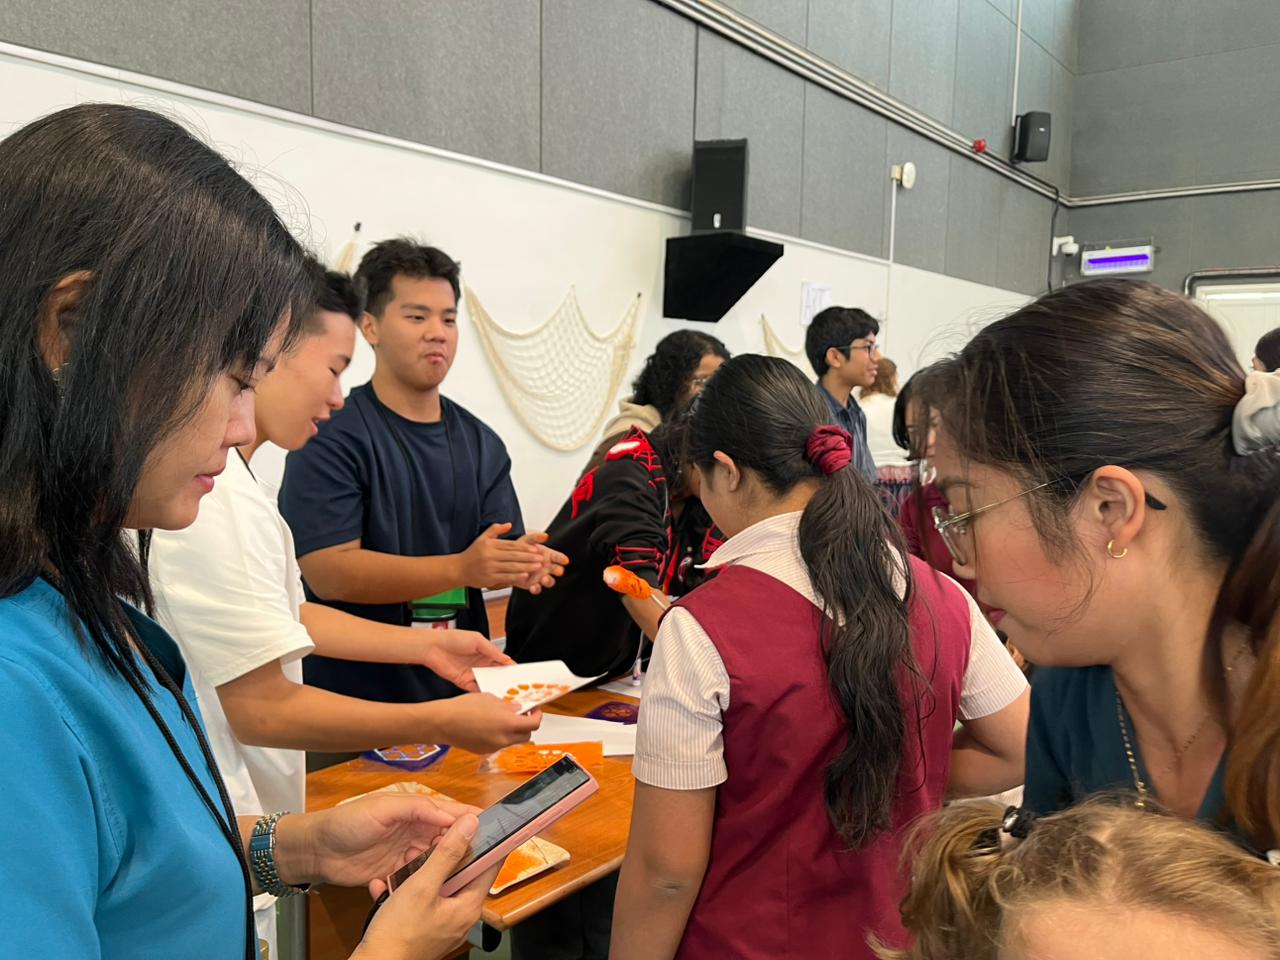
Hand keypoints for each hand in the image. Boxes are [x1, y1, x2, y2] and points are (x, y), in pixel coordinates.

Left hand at [274, 793, 475, 888]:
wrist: (317, 850)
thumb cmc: (348, 822)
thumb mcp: (384, 808)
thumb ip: (418, 808)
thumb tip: (452, 814)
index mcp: (414, 809)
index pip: (449, 811)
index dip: (470, 817)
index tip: (493, 825)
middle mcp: (414, 830)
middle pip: (448, 836)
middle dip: (467, 842)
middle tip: (488, 853)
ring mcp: (406, 852)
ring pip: (438, 857)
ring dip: (451, 863)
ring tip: (471, 871)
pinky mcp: (397, 873)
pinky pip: (421, 875)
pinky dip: (431, 878)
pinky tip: (442, 884)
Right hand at [357, 814, 500, 959]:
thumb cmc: (397, 934)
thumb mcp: (422, 886)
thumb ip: (447, 853)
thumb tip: (470, 825)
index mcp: (468, 906)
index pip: (490, 865)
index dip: (486, 840)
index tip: (478, 822)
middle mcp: (460, 916)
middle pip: (462, 873)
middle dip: (444, 854)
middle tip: (430, 839)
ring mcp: (443, 923)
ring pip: (438, 885)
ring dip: (421, 871)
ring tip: (404, 862)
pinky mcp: (425, 928)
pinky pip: (421, 900)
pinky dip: (407, 890)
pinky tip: (387, 886)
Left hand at [421, 629, 513, 690]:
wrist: (434, 647)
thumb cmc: (453, 639)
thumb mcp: (477, 640)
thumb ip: (492, 651)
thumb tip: (506, 659)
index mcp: (485, 652)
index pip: (501, 661)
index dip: (510, 667)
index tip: (519, 674)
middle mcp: (480, 664)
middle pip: (496, 674)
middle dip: (505, 679)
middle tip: (516, 686)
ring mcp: (472, 673)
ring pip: (487, 682)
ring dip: (495, 687)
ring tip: (505, 693)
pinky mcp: (464, 682)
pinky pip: (475, 689)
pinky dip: (482, 693)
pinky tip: (489, 695)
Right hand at [434, 693, 541, 753]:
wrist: (443, 722)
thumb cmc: (464, 707)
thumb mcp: (490, 699)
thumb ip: (508, 705)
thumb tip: (518, 708)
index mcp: (508, 723)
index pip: (534, 724)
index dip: (537, 716)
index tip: (534, 710)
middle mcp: (503, 738)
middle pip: (526, 736)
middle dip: (527, 725)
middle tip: (522, 714)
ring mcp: (494, 747)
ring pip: (512, 741)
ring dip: (513, 731)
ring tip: (502, 719)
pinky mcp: (484, 751)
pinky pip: (498, 744)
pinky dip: (500, 736)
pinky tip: (488, 726)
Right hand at [458, 523, 544, 588]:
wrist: (458, 569)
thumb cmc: (472, 554)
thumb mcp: (482, 538)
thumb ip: (495, 530)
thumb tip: (509, 524)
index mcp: (490, 545)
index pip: (511, 545)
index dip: (524, 547)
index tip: (535, 548)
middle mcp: (490, 555)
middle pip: (513, 555)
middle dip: (529, 557)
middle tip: (541, 557)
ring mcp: (489, 567)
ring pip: (511, 567)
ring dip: (526, 567)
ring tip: (537, 566)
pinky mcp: (489, 578)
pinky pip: (505, 577)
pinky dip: (516, 577)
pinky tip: (525, 576)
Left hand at [511, 530, 568, 594]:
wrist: (508, 560)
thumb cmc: (521, 549)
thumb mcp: (527, 540)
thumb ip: (535, 537)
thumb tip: (544, 535)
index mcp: (549, 556)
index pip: (558, 557)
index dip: (562, 558)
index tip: (565, 560)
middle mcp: (547, 567)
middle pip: (557, 570)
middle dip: (558, 571)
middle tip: (558, 570)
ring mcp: (541, 577)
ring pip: (549, 581)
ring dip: (548, 581)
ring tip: (544, 579)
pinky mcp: (533, 585)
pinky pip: (537, 589)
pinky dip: (536, 588)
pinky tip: (533, 586)